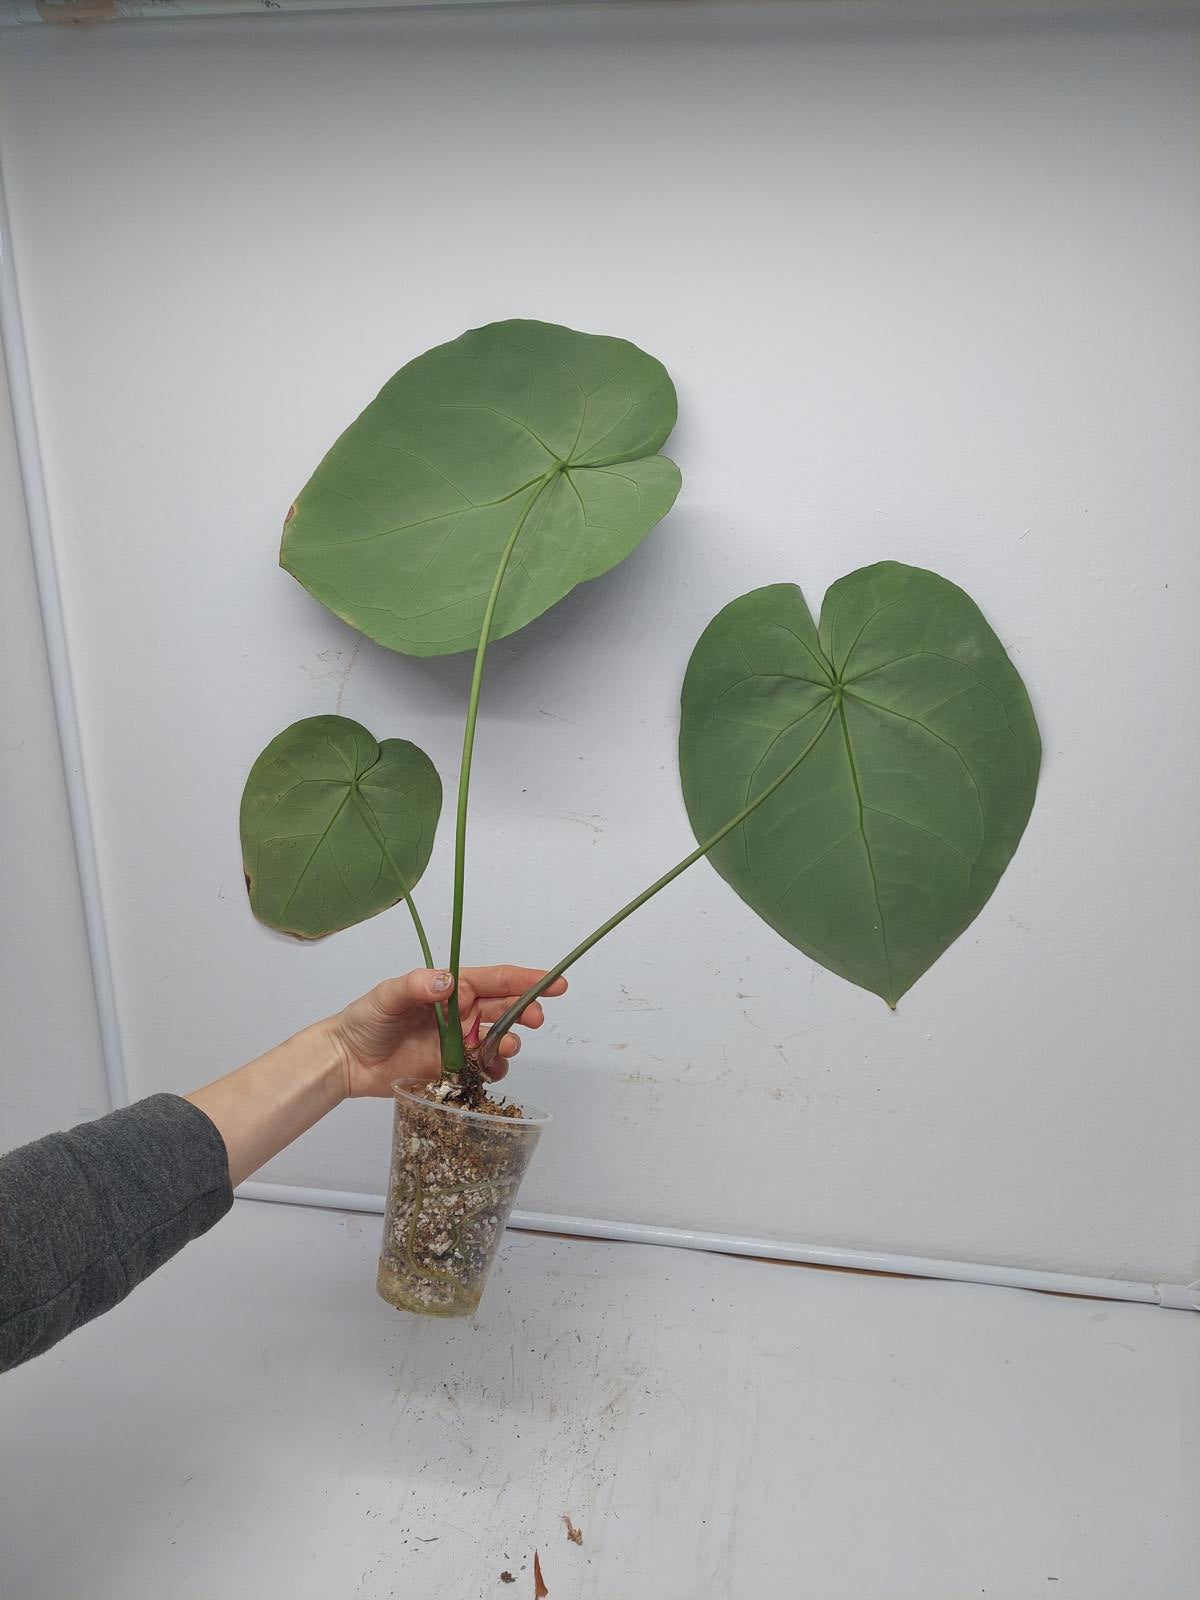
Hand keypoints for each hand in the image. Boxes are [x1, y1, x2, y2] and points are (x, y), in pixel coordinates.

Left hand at [326, 966, 568, 1099]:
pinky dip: (494, 1070)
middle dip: (526, 1011)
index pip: (495, 979)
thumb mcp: (388, 996)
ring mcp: (460, 1042)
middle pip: (505, 1009)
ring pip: (499, 1040)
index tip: (554, 983)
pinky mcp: (454, 1069)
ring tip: (506, 1049)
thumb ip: (417, 986)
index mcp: (451, 988)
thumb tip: (449, 982)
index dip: (526, 980)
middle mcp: (461, 1013)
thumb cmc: (366, 1019)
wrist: (348, 1060)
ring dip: (511, 1043)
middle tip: (534, 1019)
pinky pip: (484, 1069)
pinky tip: (491, 1071)